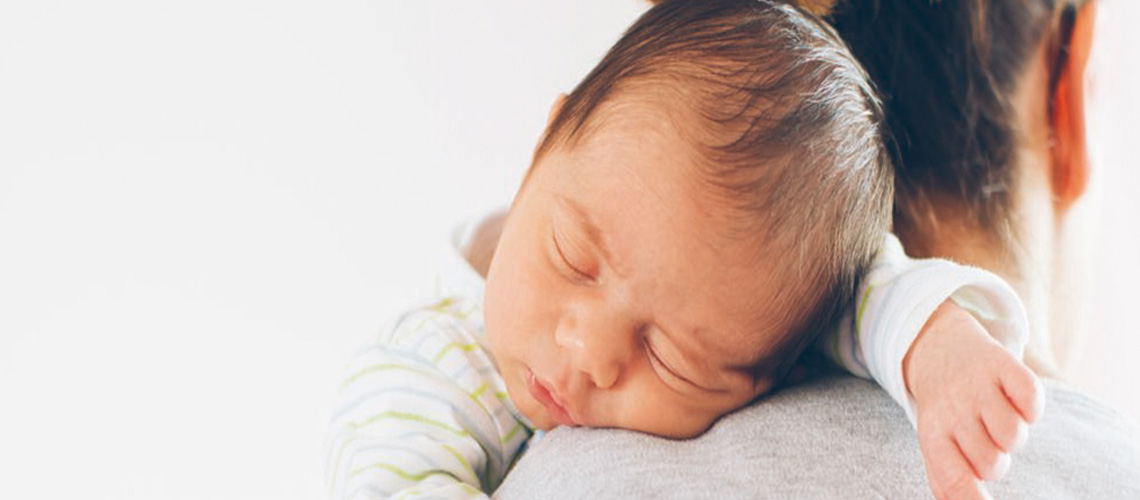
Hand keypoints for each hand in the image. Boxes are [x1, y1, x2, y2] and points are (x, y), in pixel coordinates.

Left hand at [903, 301, 1044, 499]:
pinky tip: (1014, 398)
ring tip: (997, 416)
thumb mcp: (936, 440)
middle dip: (996, 458)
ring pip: (1013, 436)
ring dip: (1013, 434)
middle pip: (992, 464)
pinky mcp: (1002, 363)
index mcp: (932, 433)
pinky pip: (1032, 399)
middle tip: (984, 435)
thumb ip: (947, 479)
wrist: (938, 346)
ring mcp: (977, 385)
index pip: (952, 479)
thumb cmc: (945, 407)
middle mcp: (952, 409)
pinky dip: (1031, 406)